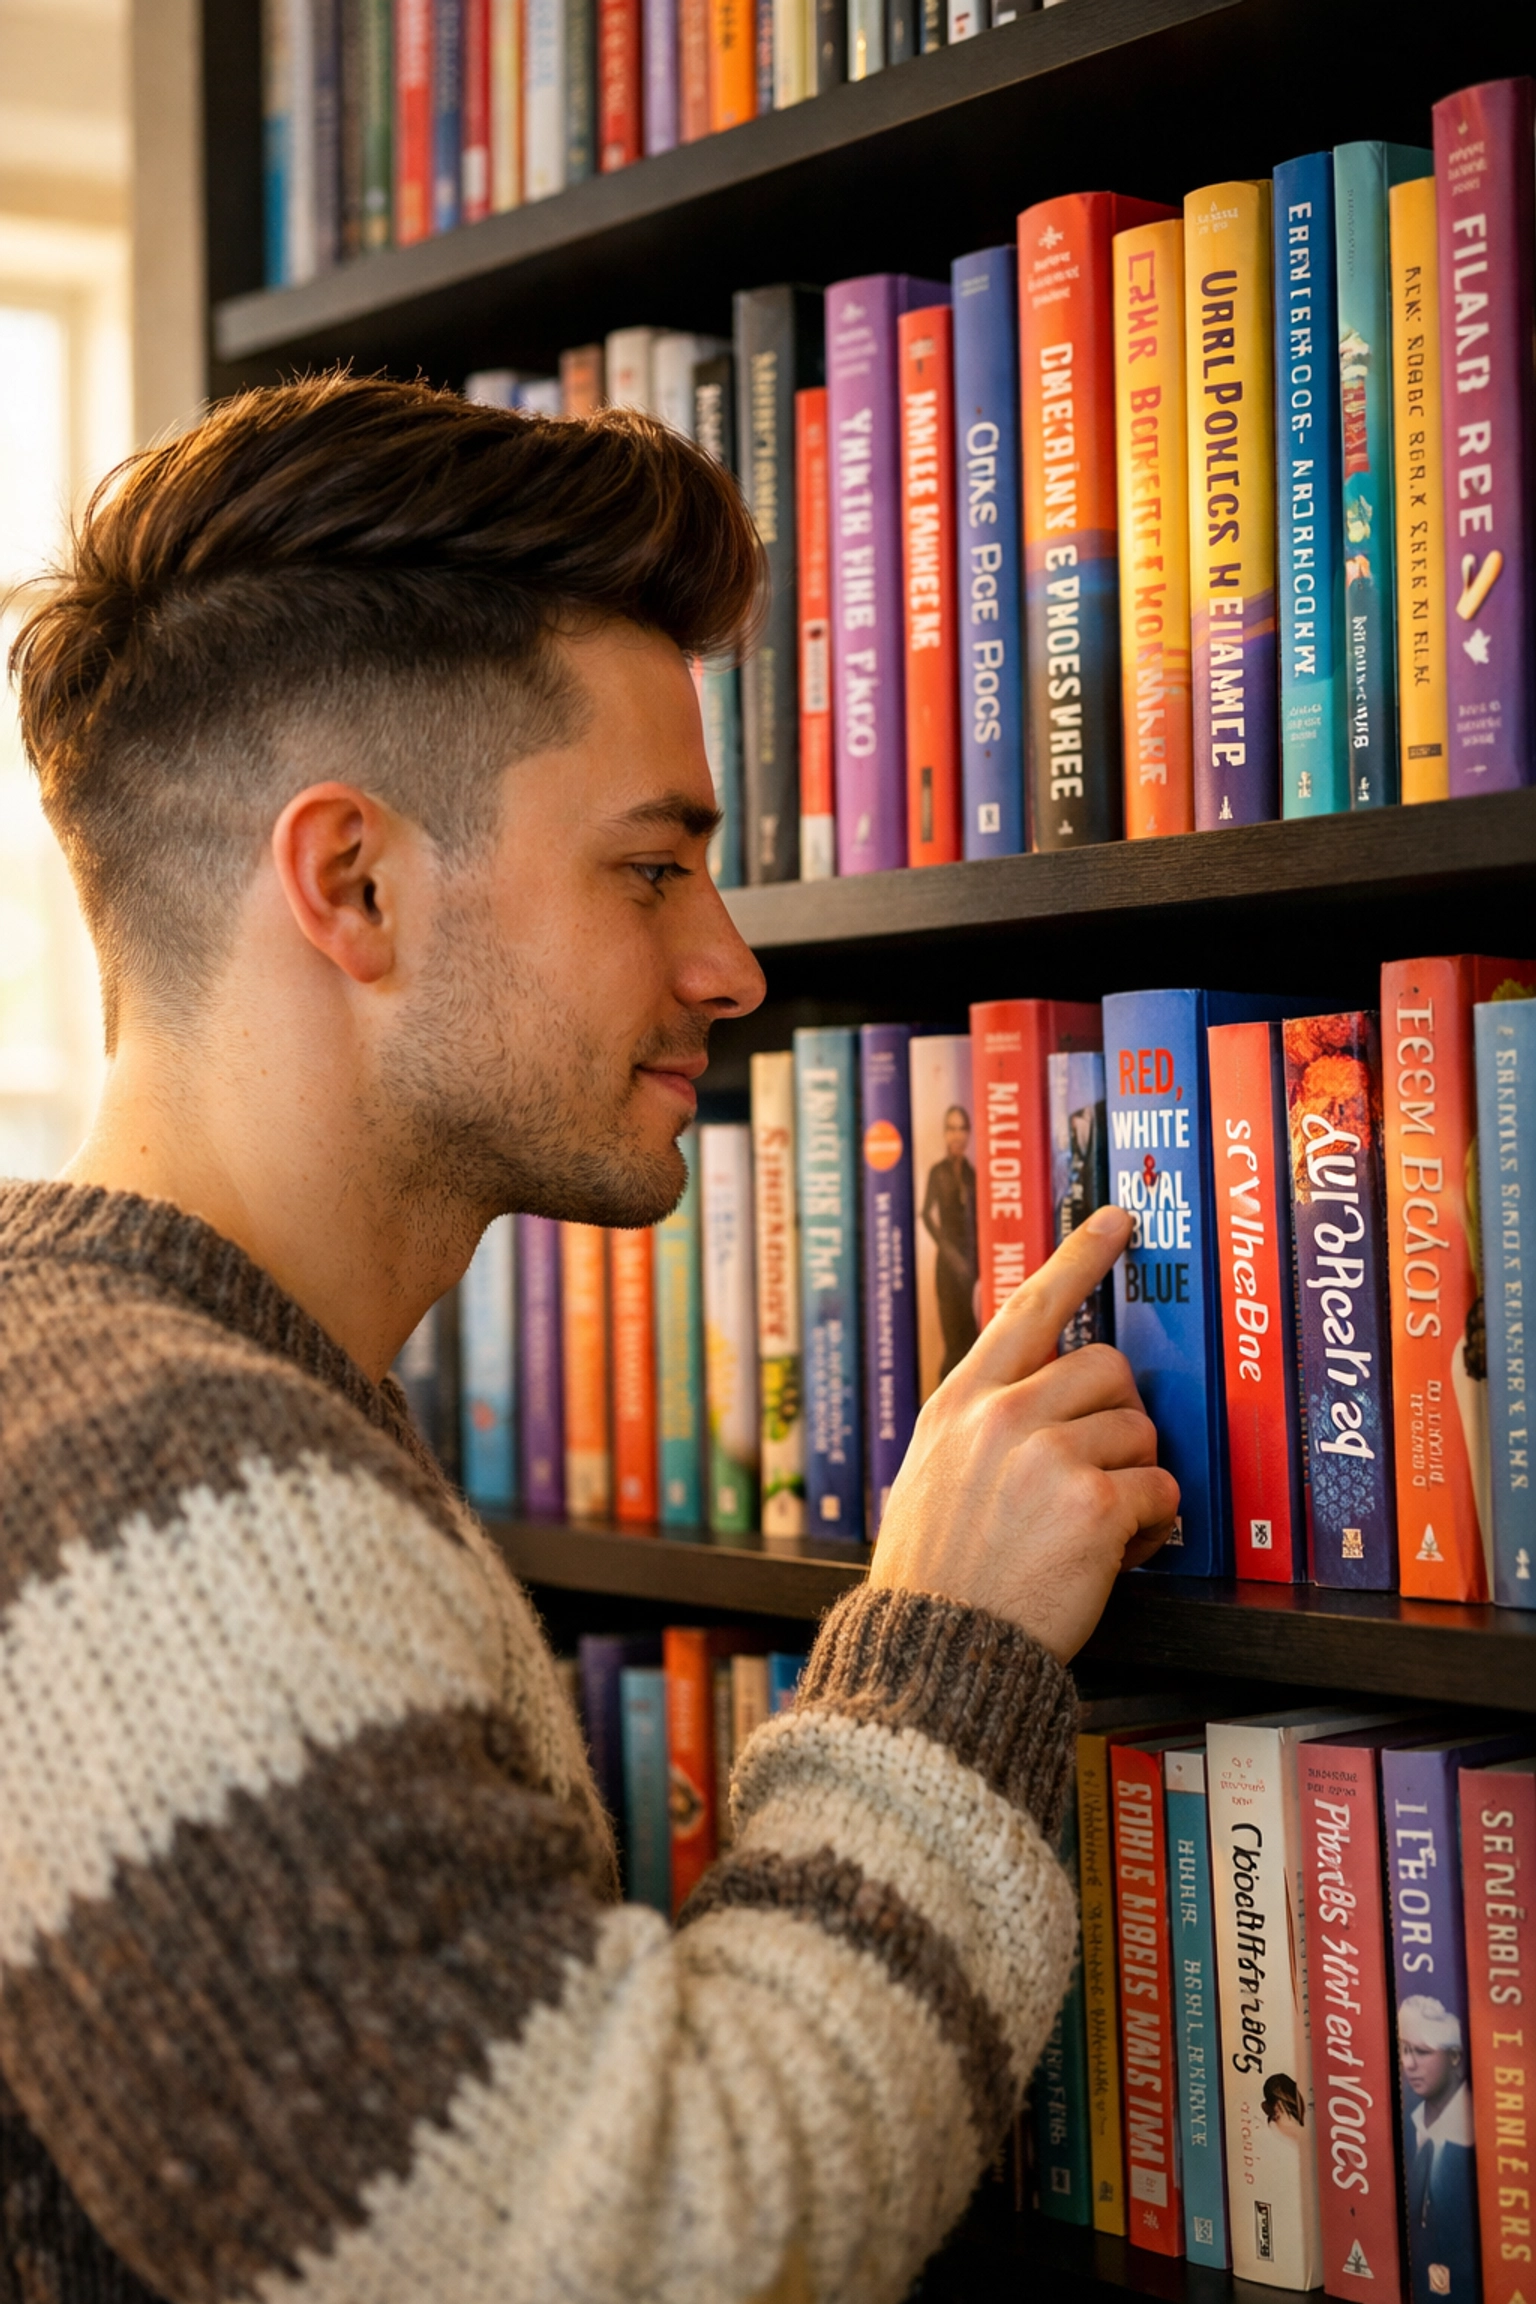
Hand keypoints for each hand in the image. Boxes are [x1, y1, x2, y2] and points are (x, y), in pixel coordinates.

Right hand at [868, 1205, 1178, 1659]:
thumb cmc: (937, 1579)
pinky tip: (1112, 1555)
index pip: (1027, 1307)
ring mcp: (1047, 1454)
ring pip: (1140, 1432)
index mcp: (959, 1403)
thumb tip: (1053, 1398)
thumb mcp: (935, 1476)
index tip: (1116, 1221)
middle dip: (1119, 1419)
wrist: (936, 1654)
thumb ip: (985, 1426)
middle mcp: (1001, 1415)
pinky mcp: (1093, 1503)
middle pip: (1108, 1368)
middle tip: (1099, 1471)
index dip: (1078, 1257)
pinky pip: (1160, 1492)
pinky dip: (1150, 1530)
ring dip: (1135, 1482)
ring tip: (1094, 1529)